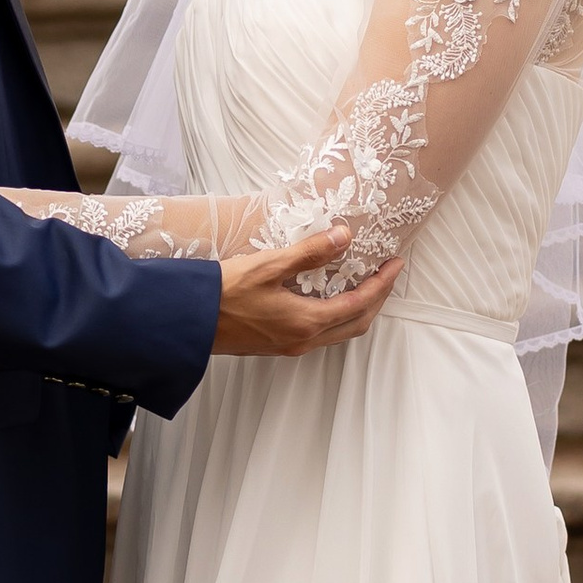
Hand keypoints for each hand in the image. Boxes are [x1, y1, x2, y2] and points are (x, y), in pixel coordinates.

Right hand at [211, 228, 401, 355]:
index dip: (382, 284)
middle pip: (356, 323)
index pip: (359, 303)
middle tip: (386, 274)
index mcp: (306, 322)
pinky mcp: (277, 345)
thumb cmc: (223, 293)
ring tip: (365, 283)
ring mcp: (290, 346)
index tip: (395, 264)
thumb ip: (309, 252)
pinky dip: (337, 314)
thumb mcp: (268, 265)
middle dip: (377, 299)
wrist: (187, 322)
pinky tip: (330, 296)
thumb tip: (344, 236)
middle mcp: (303, 340)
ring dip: (358, 309)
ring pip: (339, 331)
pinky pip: (321, 333)